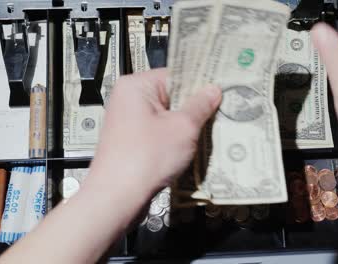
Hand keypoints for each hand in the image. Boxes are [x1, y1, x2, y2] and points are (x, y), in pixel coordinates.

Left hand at [88, 68, 221, 193]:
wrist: (116, 197)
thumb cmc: (143, 159)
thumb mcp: (182, 128)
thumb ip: (200, 106)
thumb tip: (212, 91)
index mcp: (136, 86)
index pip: (176, 74)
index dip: (201, 83)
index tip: (221, 90)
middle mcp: (128, 99)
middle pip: (171, 95)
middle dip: (195, 106)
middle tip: (220, 112)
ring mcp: (129, 121)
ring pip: (166, 116)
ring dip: (186, 125)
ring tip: (207, 132)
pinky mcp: (131, 141)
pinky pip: (159, 132)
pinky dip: (174, 138)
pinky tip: (190, 148)